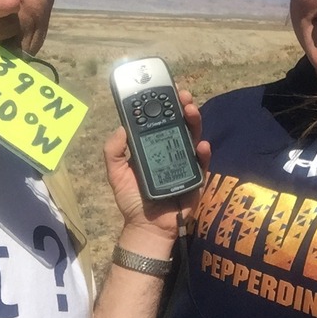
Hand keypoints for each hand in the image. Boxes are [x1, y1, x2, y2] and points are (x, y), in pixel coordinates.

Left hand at [103, 89, 210, 245]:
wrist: (147, 228)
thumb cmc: (132, 199)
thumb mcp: (115, 173)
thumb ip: (113, 151)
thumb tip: (121, 128)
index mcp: (153, 145)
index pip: (160, 120)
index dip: (163, 104)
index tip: (163, 89)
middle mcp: (171, 149)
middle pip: (180, 123)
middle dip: (182, 106)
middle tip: (182, 95)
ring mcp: (186, 162)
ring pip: (193, 137)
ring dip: (194, 122)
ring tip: (191, 110)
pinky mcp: (196, 178)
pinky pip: (202, 163)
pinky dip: (203, 153)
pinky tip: (201, 144)